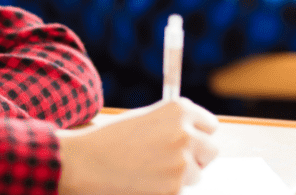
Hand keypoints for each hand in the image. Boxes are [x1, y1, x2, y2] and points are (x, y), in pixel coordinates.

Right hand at [56, 99, 219, 194]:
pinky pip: (179, 190)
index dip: (198, 134)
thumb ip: (172, 125)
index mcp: (179, 110)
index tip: (189, 140)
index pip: (210, 125)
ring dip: (180, 176)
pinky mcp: (174, 189)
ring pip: (196, 174)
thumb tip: (195, 138)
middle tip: (174, 160)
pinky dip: (165, 190)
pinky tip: (143, 183)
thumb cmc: (109, 139)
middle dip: (197, 157)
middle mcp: (185, 133)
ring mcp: (182, 162)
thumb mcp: (144, 119)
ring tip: (149, 171)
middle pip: (211, 150)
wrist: (84, 163)